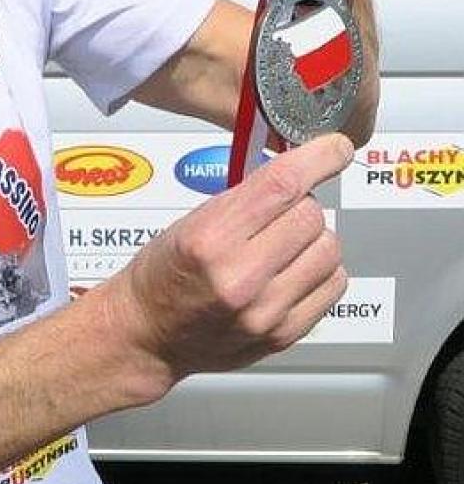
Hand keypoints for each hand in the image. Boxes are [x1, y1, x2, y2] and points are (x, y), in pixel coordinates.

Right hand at [104, 134, 351, 394]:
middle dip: (300, 204)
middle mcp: (240, 277)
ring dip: (313, 239)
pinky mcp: (284, 335)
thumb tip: (299, 171)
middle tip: (278, 212)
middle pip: (311, 215)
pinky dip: (320, 270)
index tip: (335, 148)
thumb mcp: (189, 221)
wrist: (147, 334)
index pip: (281, 185)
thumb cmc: (163, 273)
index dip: (318, 158)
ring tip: (285, 245)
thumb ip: (245, 199)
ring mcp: (266, 312)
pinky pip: (333, 286)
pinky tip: (294, 270)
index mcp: (209, 239)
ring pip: (330, 250)